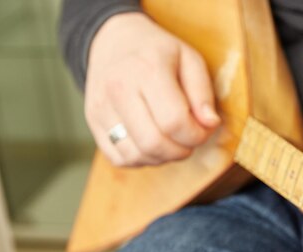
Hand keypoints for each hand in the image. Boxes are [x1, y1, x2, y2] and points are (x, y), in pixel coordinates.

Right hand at [85, 12, 219, 166]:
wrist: (112, 40)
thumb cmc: (158, 51)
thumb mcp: (189, 58)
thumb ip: (203, 92)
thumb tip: (210, 124)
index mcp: (147, 69)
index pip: (174, 122)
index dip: (196, 135)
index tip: (203, 128)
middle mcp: (118, 90)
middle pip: (154, 143)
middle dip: (181, 150)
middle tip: (189, 138)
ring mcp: (101, 108)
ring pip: (136, 156)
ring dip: (162, 157)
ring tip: (172, 141)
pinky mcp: (93, 122)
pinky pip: (120, 158)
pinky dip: (142, 159)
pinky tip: (152, 143)